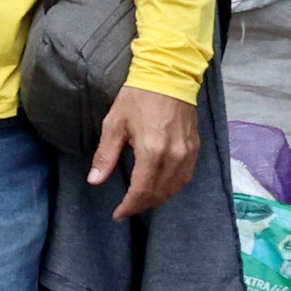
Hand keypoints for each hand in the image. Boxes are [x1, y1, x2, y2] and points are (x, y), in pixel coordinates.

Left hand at [93, 84, 204, 221]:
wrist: (168, 76)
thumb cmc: (137, 98)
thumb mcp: (114, 125)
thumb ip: (105, 156)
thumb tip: (95, 180)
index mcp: (152, 151)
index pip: (142, 190)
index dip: (129, 206)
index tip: (118, 214)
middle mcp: (174, 156)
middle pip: (159, 193)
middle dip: (142, 205)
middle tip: (127, 209)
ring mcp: (188, 153)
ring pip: (175, 188)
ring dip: (158, 199)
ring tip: (141, 202)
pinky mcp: (195, 147)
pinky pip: (186, 176)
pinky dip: (173, 187)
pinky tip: (161, 188)